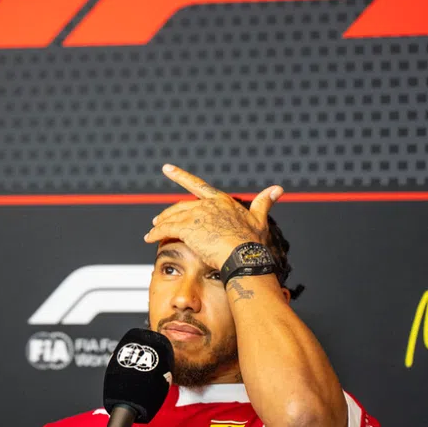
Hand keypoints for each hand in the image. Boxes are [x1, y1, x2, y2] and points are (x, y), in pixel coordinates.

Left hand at [144, 164, 283, 269]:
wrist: (245, 257)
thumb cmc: (254, 242)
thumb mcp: (259, 219)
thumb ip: (264, 202)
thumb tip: (278, 189)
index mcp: (222, 201)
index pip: (198, 186)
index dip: (180, 176)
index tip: (166, 168)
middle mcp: (207, 204)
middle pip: (182, 206)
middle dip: (168, 213)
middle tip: (159, 219)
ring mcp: (197, 215)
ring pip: (172, 218)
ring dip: (160, 224)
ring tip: (152, 230)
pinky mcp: (188, 228)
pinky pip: (166, 229)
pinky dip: (155, 233)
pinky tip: (149, 238)